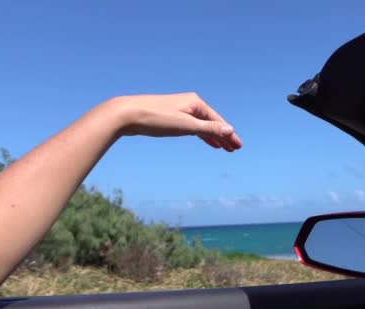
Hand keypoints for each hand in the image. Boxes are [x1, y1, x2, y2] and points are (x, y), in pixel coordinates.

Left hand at [104, 93, 241, 151]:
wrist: (126, 114)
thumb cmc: (156, 118)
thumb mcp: (185, 126)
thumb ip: (209, 129)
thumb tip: (230, 130)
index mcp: (195, 102)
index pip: (218, 121)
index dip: (229, 134)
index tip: (238, 147)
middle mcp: (189, 103)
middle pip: (211, 122)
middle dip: (223, 136)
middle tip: (233, 149)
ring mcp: (179, 109)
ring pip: (201, 124)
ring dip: (212, 136)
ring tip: (221, 148)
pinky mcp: (169, 116)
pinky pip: (191, 126)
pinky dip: (199, 133)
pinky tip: (202, 139)